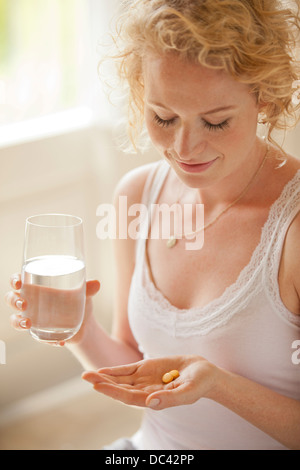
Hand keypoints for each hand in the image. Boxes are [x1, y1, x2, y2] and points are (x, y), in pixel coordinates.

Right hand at [4, 274, 99, 345]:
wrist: (85, 321)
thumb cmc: (79, 299)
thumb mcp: (84, 293)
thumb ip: (88, 288)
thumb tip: (97, 283)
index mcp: (36, 285)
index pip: (18, 280)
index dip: (14, 280)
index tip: (18, 283)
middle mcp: (30, 300)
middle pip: (11, 299)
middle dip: (14, 301)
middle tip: (24, 304)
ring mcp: (32, 317)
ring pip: (15, 319)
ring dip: (17, 322)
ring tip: (28, 324)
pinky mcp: (39, 332)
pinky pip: (36, 337)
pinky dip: (45, 341)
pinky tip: (59, 342)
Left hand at [82, 355, 218, 409]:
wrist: (203, 373)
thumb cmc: (198, 384)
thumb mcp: (188, 392)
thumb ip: (170, 399)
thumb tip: (150, 403)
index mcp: (153, 399)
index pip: (129, 397)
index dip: (113, 391)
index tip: (98, 386)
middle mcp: (145, 391)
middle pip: (119, 389)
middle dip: (102, 383)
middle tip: (86, 377)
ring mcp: (144, 380)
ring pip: (120, 380)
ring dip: (104, 377)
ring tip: (87, 375)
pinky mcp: (146, 368)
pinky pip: (127, 370)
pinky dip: (114, 370)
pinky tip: (102, 371)